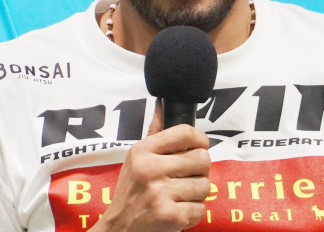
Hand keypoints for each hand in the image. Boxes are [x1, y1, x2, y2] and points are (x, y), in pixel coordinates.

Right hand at [92, 100, 210, 231]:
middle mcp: (150, 169)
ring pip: (204, 186)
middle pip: (202, 159)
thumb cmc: (130, 193)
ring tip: (179, 196)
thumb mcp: (135, 159)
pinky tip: (177, 211)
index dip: (200, 139)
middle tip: (186, 178)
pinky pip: (200, 209)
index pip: (185, 133)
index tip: (200, 147)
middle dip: (200, 171)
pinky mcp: (170, 216)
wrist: (118, 230)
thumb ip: (154, 133)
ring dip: (196, 194)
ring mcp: (160, 194)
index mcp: (143, 151)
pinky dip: (192, 213)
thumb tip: (162, 104)